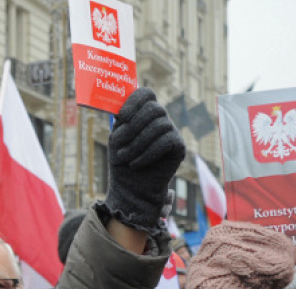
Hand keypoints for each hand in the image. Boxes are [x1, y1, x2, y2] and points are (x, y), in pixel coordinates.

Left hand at [102, 88, 185, 235]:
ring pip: (159, 126)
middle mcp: (160, 118)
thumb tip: (117, 105)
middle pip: (154, 109)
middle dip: (133, 127)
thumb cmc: (122, 160)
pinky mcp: (179, 146)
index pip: (146, 93)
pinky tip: (136, 164)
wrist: (131, 187)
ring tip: (124, 157)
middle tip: (117, 143)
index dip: (135, 101)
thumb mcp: (116, 138)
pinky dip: (147, 154)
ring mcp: (171, 130)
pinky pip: (166, 142)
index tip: (120, 117)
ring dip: (137, 144)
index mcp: (142, 112)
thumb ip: (120, 121)